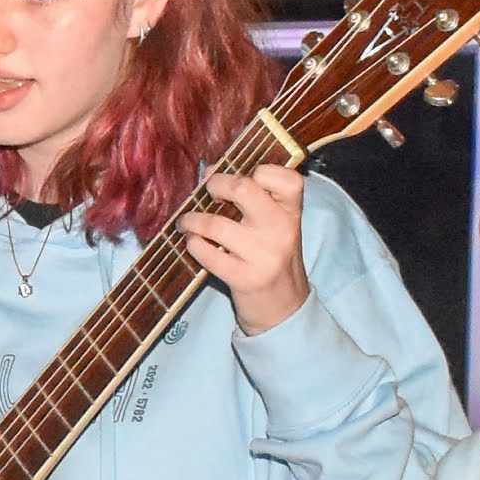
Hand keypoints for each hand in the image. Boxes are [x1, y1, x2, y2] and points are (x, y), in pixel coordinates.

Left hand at [180, 161, 310, 332]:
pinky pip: (207, 253)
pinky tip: (192, 242)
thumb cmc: (272, 258)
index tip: (241, 176)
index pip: (285, 177)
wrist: (284, 308)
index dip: (259, 170)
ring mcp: (264, 256)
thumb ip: (253, 198)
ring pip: (216, 224)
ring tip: (186, 222)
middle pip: (244, 189)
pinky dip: (193, 244)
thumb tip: (209, 170)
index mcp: (292, 212)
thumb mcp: (275, 226)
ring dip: (193, 219)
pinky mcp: (244, 278)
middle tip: (208, 192)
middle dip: (216, 185)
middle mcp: (282, 230)